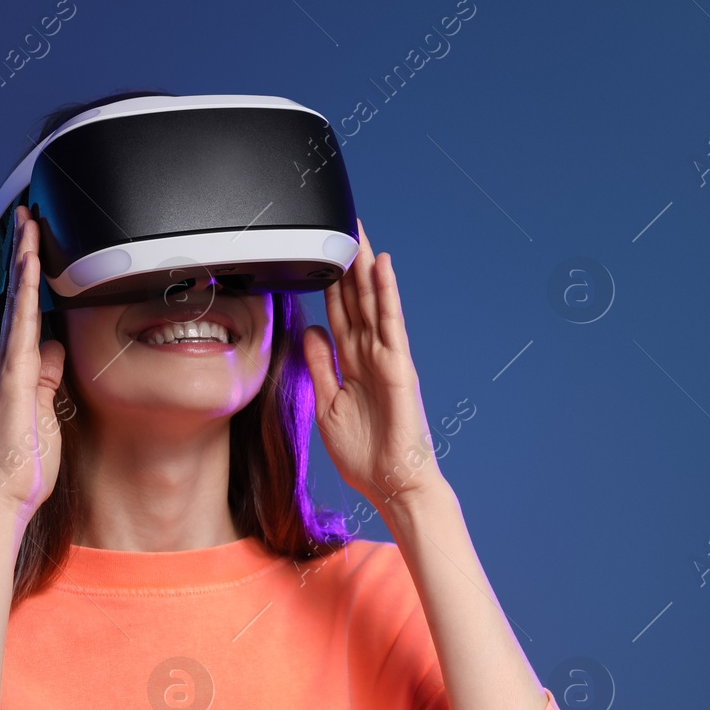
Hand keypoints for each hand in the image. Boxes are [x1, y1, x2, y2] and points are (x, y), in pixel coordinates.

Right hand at [0, 205, 67, 526]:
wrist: (4, 494)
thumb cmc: (25, 458)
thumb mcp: (47, 408)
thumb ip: (49, 375)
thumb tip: (56, 348)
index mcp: (17, 367)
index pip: (26, 310)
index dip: (30, 274)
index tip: (35, 241)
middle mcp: (7, 361)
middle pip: (17, 296)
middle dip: (23, 254)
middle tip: (29, 215)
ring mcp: (7, 368)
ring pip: (17, 304)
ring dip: (23, 264)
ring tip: (29, 227)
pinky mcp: (13, 380)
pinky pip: (22, 329)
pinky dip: (25, 298)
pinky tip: (30, 273)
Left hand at [303, 219, 444, 512]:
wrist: (391, 483)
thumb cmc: (364, 454)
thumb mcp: (326, 404)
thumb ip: (320, 365)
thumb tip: (310, 330)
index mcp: (352, 364)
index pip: (338, 314)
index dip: (329, 283)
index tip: (321, 254)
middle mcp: (369, 355)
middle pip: (356, 300)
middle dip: (347, 264)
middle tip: (341, 226)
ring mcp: (386, 357)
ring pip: (373, 302)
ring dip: (365, 267)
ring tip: (358, 233)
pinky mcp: (398, 366)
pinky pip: (391, 322)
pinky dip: (386, 293)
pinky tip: (381, 266)